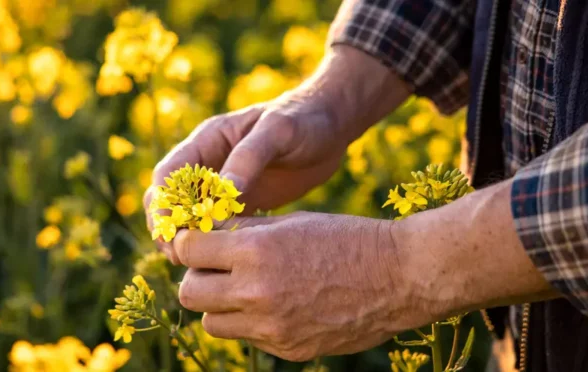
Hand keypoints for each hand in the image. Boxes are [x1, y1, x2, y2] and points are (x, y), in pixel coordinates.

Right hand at [145, 47, 409, 261]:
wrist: (331, 126)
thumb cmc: (304, 119)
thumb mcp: (277, 132)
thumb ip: (248, 158)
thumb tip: (222, 194)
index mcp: (207, 141)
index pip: (168, 176)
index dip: (163, 204)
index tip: (172, 230)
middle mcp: (208, 164)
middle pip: (171, 201)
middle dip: (169, 228)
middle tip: (181, 255)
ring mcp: (223, 186)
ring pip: (191, 218)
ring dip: (189, 240)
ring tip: (199, 264)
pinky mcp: (242, 203)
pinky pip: (218, 227)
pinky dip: (215, 243)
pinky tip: (225, 262)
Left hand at [173, 212, 423, 360]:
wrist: (400, 276)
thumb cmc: (345, 238)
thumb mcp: (290, 222)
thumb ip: (243, 233)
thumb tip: (204, 233)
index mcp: (256, 252)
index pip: (187, 251)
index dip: (189, 243)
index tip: (198, 241)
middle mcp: (257, 293)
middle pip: (189, 293)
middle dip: (197, 277)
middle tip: (217, 268)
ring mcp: (272, 327)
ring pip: (212, 323)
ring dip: (219, 305)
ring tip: (245, 288)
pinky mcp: (289, 349)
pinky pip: (248, 337)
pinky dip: (252, 323)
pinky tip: (278, 304)